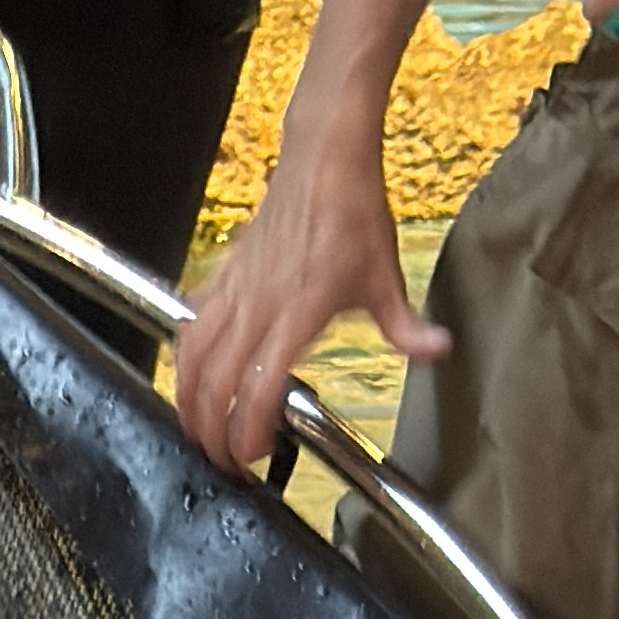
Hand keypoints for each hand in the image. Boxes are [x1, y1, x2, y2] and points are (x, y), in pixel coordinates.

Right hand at [167, 171, 431, 479]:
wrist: (324, 159)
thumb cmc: (351, 210)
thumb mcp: (386, 275)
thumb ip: (406, 326)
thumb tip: (435, 350)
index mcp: (301, 309)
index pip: (261, 384)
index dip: (249, 427)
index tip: (251, 454)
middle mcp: (261, 303)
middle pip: (216, 380)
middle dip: (212, 428)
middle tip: (222, 458)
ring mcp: (237, 289)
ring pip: (192, 355)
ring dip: (187, 398)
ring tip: (194, 428)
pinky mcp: (224, 275)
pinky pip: (191, 324)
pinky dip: (183, 357)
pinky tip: (188, 376)